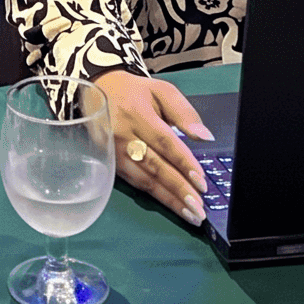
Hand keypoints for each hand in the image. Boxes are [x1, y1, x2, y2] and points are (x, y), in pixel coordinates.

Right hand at [96, 69, 212, 226]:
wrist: (99, 90)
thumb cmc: (134, 92)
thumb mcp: (161, 91)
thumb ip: (184, 112)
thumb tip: (204, 136)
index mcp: (136, 112)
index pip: (164, 141)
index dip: (183, 162)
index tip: (201, 181)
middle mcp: (122, 134)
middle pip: (154, 165)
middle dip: (178, 189)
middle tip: (199, 207)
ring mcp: (114, 151)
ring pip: (143, 179)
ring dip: (168, 199)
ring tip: (190, 213)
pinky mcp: (110, 162)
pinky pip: (134, 182)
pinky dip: (154, 196)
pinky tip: (170, 204)